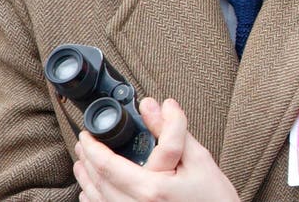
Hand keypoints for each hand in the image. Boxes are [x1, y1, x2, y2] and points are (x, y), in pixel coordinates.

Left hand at [74, 97, 238, 201]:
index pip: (110, 165)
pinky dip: (95, 199)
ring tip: (83, 163)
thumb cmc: (215, 199)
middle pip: (99, 182)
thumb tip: (154, 105)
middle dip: (88, 160)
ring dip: (87, 179)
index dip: (95, 147)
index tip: (89, 133)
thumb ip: (172, 131)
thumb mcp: (199, 159)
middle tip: (84, 143)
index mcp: (151, 189)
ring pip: (98, 199)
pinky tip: (92, 191)